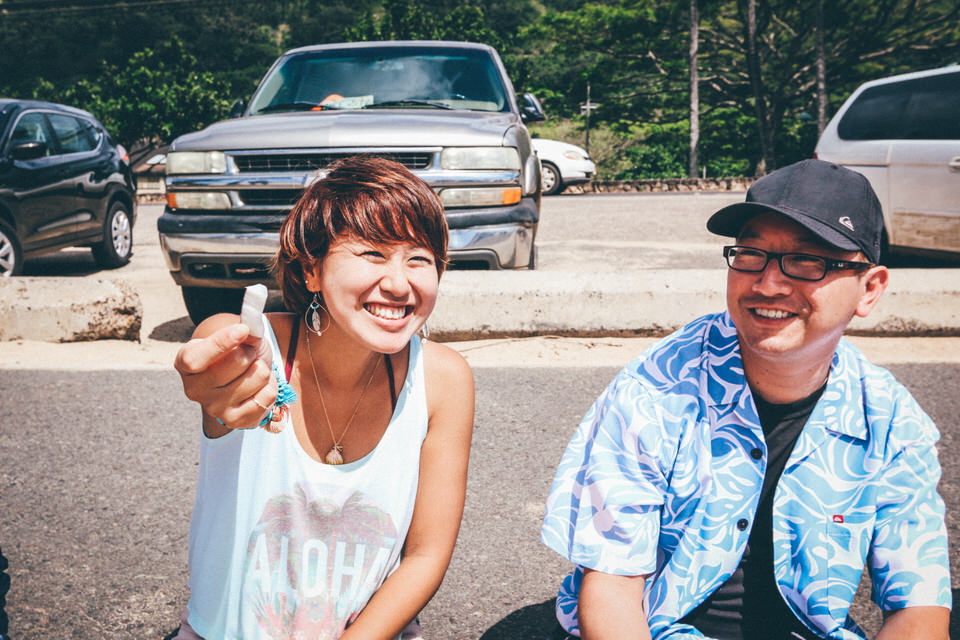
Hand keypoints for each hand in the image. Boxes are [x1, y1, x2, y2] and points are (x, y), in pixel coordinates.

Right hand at [174, 315, 276, 432]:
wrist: (246, 376)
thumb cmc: (237, 351)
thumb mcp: (236, 335)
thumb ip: (242, 330)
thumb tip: (248, 330)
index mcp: (185, 363)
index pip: (194, 359)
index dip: (220, 343)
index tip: (242, 330)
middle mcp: (194, 389)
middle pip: (235, 363)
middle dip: (251, 351)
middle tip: (249, 354)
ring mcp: (215, 408)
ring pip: (257, 377)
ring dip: (263, 369)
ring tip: (254, 371)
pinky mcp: (236, 421)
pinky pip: (267, 396)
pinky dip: (271, 387)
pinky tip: (260, 387)